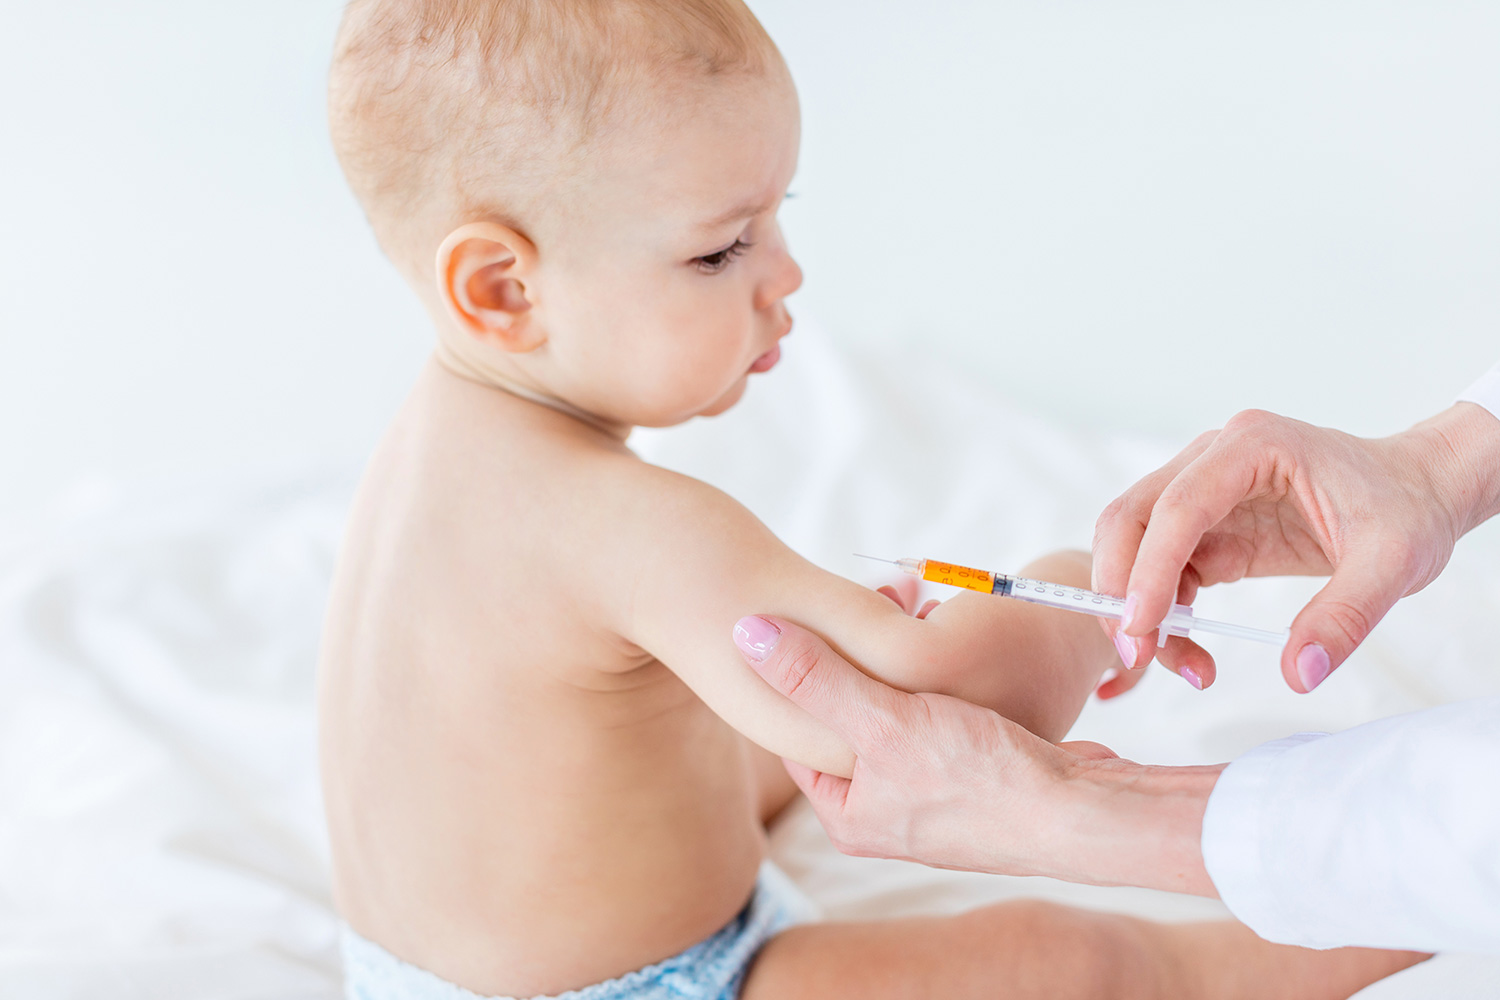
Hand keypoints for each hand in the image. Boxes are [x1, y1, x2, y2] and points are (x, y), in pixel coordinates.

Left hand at [732, 614, 1220, 893]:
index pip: (796, 730)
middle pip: (845, 715)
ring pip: (893, 707)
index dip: (797, 668)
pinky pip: (935, 712)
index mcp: (847, 813)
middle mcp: (883, 810)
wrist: (1084, 811)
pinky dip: (936, 675)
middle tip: (863, 599)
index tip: (802, 614)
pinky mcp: (973, 773)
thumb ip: (811, 677)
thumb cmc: (982, 777)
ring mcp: (930, 795)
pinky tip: (947, 633)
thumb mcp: (883, 720)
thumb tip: (741, 633)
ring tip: (906, 603)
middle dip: (853, 656)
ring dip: (896, 658)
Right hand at [1093, 404, 1499, 692]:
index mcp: (1254, 447)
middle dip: (1121, 587)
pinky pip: (1163, 568)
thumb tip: (1297, 674)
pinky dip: (1164, 611)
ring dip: (1137, 605)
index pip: (1178, 507)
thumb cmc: (1407, 510)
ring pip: (1135, 544)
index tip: (1142, 629)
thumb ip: (1344, 618)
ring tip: (1177, 663)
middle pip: (1132, 518)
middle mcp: (1214, 458)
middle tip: (1136, 654)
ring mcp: (1206, 489)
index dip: (1150, 569)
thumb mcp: (1393, 566)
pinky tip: (1192, 649)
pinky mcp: (1210, 524)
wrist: (1420, 490)